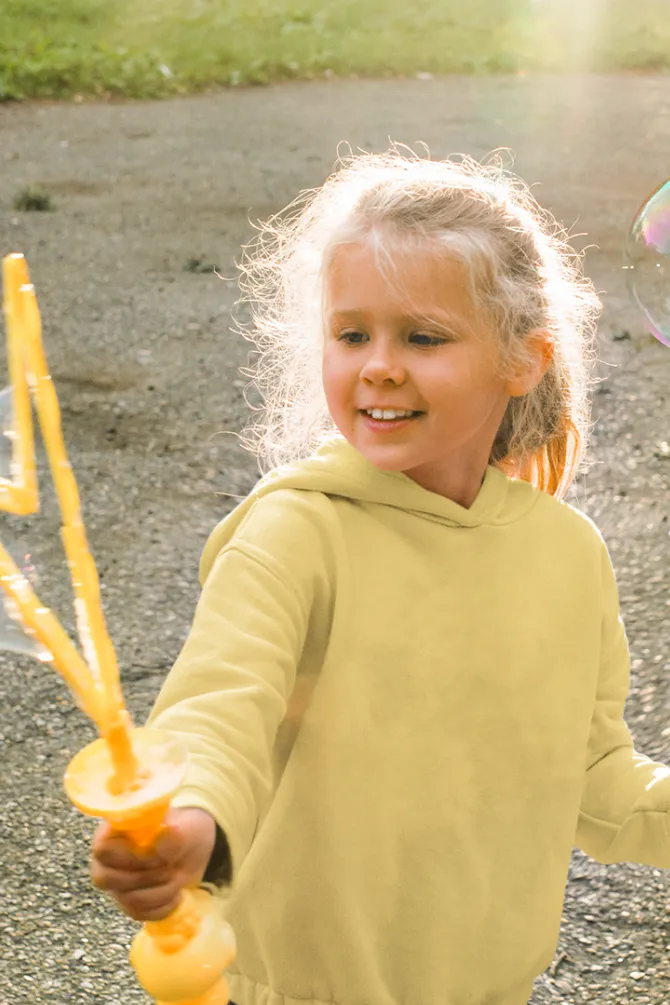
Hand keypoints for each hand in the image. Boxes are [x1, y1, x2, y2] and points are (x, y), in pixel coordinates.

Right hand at [90, 806, 216, 921]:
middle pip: (105, 879)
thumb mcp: (183, 827)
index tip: (159, 857)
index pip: (102, 849)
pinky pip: (138, 913)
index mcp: (114, 831)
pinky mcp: (127, 903)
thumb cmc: (179, 833)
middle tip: (171, 868)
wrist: (189, 851)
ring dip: (160, 892)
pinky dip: (162, 907)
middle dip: (145, 877)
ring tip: (178, 877)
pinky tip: (177, 895)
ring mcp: (115, 883)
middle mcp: (106, 859)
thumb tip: (161, 843)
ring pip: (127, 899)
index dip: (130, 857)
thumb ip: (173, 835)